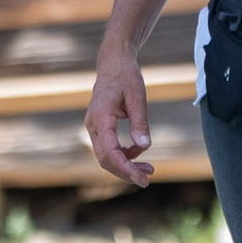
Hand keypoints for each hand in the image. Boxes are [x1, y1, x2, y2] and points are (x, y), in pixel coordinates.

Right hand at [85, 54, 154, 186]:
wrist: (114, 63)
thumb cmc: (126, 77)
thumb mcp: (138, 97)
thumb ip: (140, 123)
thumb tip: (144, 147)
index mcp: (101, 118)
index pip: (110, 153)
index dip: (126, 169)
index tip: (143, 179)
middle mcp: (93, 125)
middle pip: (105, 159)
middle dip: (126, 172)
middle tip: (148, 179)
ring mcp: (94, 127)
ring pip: (106, 156)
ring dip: (125, 165)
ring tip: (148, 169)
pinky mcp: (99, 127)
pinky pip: (108, 148)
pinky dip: (123, 155)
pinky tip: (139, 151)